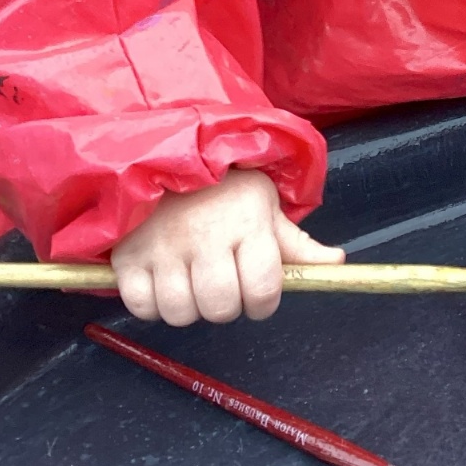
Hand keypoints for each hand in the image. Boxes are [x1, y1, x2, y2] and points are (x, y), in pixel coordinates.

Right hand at [111, 168, 343, 324]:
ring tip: (191, 281)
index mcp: (248, 223)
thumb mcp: (265, 204)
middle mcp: (205, 236)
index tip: (257, 294)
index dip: (264, 303)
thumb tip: (337, 262)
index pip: (264, 289)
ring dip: (189, 307)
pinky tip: (163, 282)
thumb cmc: (224, 186)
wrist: (167, 153)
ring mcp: (162, 247)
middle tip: (222, 285)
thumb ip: (297, 242)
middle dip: (227, 305)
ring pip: (180, 312)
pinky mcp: (128, 255)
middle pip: (220, 307)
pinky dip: (152, 305)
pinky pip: (141, 306)